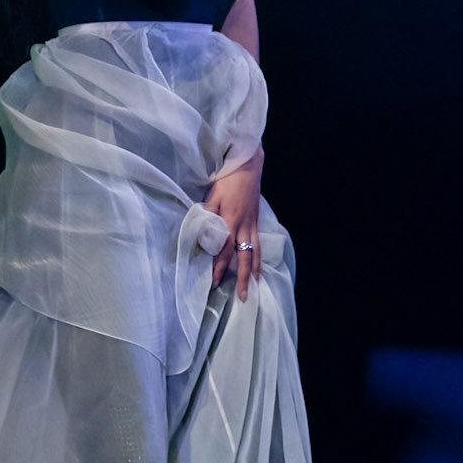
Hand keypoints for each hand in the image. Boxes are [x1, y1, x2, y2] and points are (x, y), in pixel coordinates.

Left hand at [205, 148, 263, 298]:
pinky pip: (258, 245)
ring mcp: (252, 225)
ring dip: (254, 272)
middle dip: (242, 278)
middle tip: (242, 297)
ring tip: (255, 287)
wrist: (248, 165)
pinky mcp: (256, 222)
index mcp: (231, 221)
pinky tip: (259, 268)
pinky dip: (259, 259)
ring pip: (255, 253)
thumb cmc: (227, 179)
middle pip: (244, 257)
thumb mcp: (213, 195)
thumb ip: (208, 215)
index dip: (219, 267)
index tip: (214, 281)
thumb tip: (202, 235)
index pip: (223, 250)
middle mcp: (244, 226)